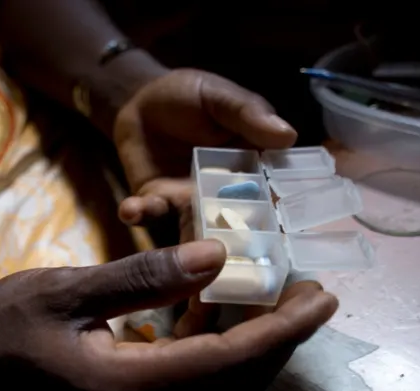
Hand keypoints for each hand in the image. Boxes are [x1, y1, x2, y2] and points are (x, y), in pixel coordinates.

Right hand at [0, 240, 336, 390]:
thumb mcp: (67, 291)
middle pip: (236, 380)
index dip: (282, 330)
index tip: (324, 297)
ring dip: (255, 342)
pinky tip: (219, 304)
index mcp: (133, 384)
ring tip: (281, 295)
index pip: (228, 360)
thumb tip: (215, 256)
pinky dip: (219, 343)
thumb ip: (141, 277)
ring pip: (218, 380)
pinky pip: (192, 374)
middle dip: (281, 338)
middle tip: (314, 292)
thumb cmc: (4, 324)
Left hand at [114, 69, 296, 243]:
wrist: (143, 100)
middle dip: (232, 248)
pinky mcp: (155, 201)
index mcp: (251, 170)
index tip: (280, 239)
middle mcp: (223, 195)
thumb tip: (288, 135)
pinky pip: (149, 213)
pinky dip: (139, 214)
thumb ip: (249, 115)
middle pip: (232, 227)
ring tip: (184, 255)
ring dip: (188, 245)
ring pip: (192, 231)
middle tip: (230, 265)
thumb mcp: (222, 98)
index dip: (276, 219)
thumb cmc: (192, 95)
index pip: (270, 198)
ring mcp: (188, 202)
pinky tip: (131, 210)